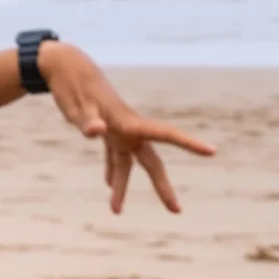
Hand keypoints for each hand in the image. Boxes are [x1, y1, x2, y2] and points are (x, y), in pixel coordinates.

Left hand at [36, 41, 214, 213]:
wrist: (65, 66)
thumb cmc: (73, 85)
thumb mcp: (78, 106)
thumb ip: (88, 122)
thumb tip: (97, 133)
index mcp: (129, 122)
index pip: (166, 134)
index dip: (189, 143)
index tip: (212, 152)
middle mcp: (128, 128)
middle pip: (151, 161)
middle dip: (162, 186)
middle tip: (176, 211)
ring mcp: (116, 130)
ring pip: (126, 164)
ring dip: (121, 187)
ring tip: (115, 211)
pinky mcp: (103, 129)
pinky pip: (111, 154)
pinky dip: (110, 170)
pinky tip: (107, 185)